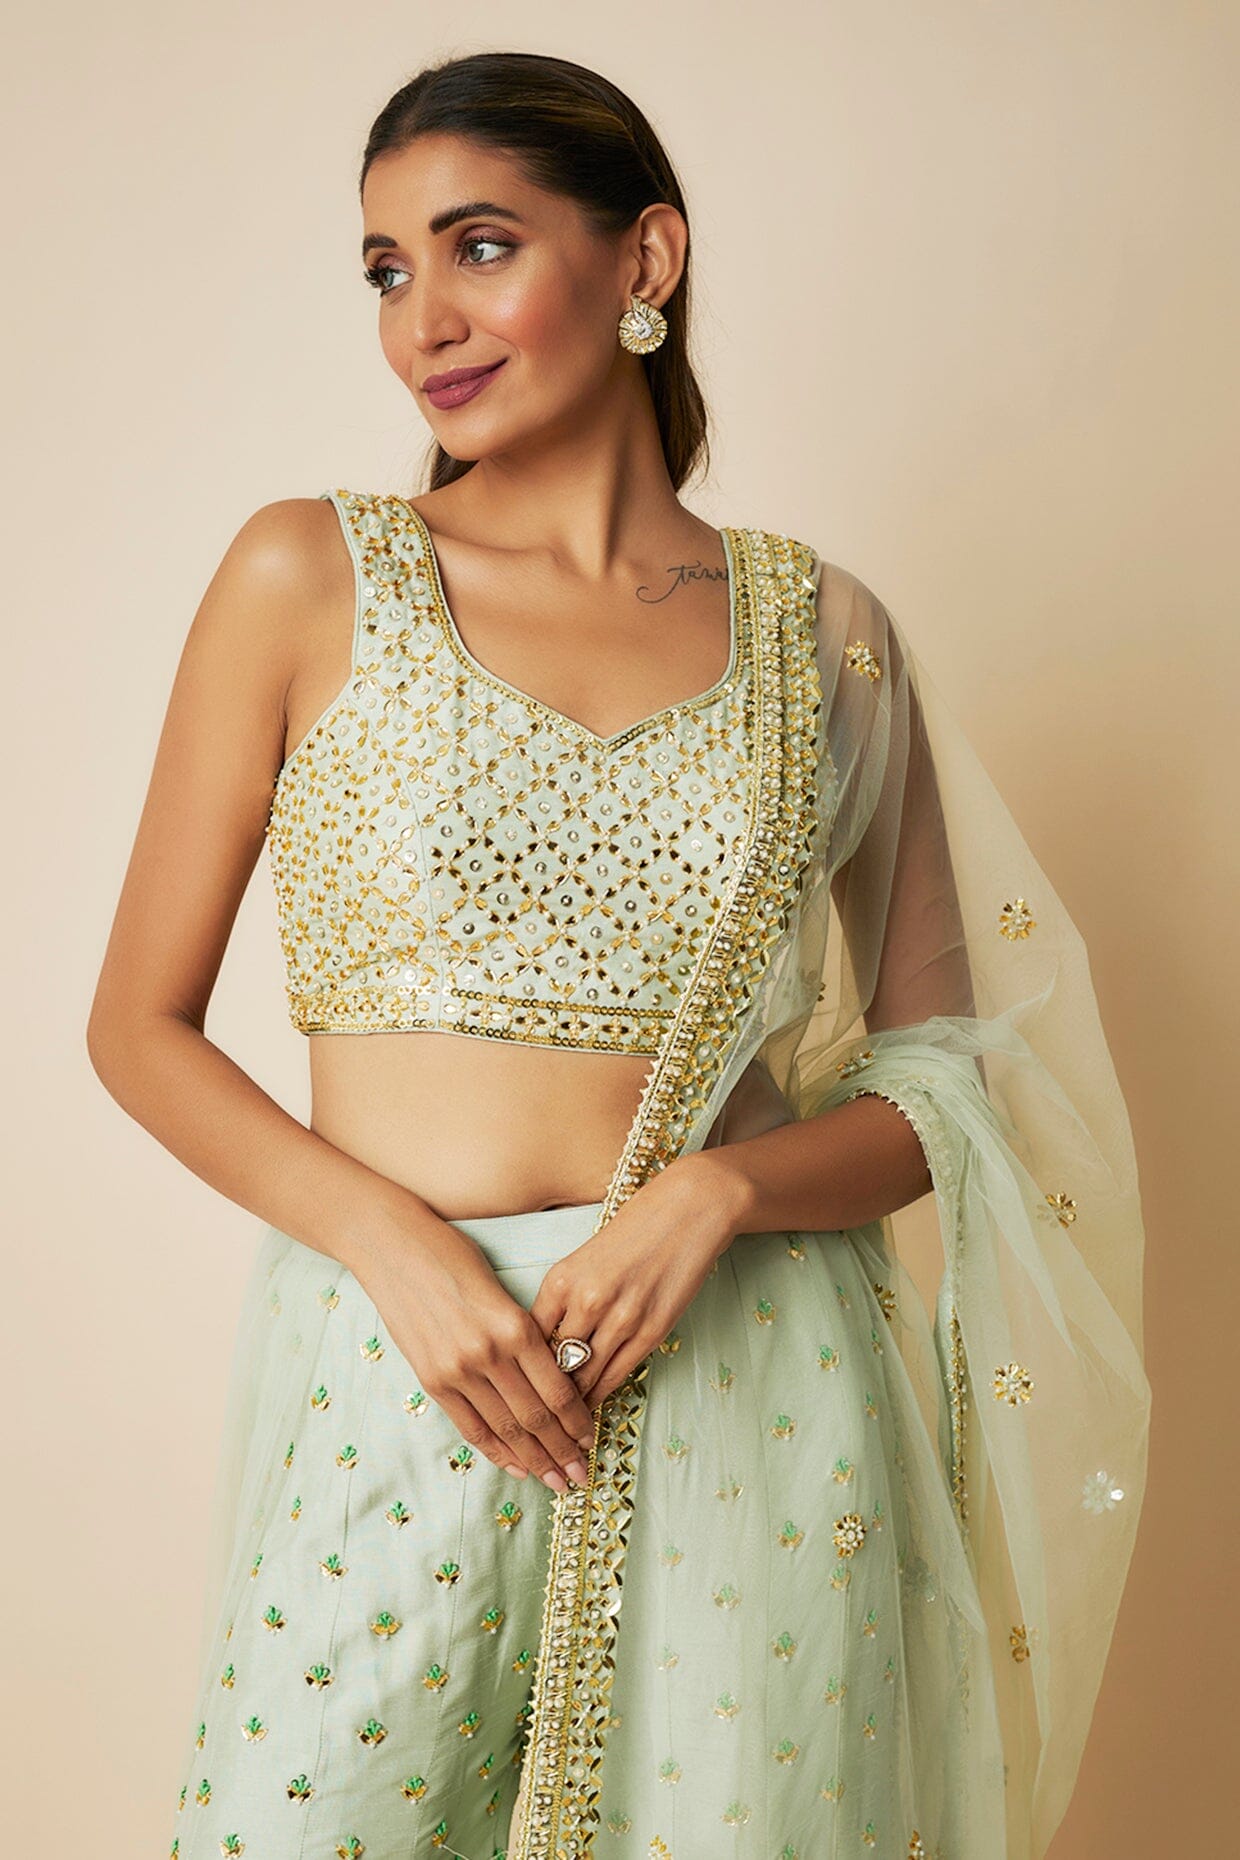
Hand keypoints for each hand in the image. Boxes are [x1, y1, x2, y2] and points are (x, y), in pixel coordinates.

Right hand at [355, 1216, 597, 1491]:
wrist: (393, 1247)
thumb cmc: (453, 1256)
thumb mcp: (501, 1288)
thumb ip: (524, 1334)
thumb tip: (554, 1378)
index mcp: (515, 1326)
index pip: (558, 1391)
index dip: (579, 1422)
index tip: (592, 1439)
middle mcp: (488, 1353)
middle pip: (536, 1417)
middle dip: (563, 1451)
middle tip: (581, 1475)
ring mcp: (457, 1370)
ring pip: (505, 1429)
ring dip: (534, 1460)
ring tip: (556, 1480)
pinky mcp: (432, 1379)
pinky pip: (470, 1427)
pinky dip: (495, 1450)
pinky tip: (515, 1466)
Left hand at [529, 1152, 746, 1410]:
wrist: (687, 1209)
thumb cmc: (634, 1228)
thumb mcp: (584, 1257)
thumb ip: (564, 1296)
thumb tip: (547, 1340)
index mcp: (561, 1279)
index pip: (529, 1339)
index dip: (523, 1368)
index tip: (520, 1385)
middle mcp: (586, 1301)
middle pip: (554, 1364)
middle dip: (545, 1393)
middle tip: (536, 1415)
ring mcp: (621, 1318)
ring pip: (585, 1376)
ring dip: (573, 1401)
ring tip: (561, 1421)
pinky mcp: (652, 1330)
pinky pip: (617, 1374)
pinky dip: (601, 1392)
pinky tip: (591, 1404)